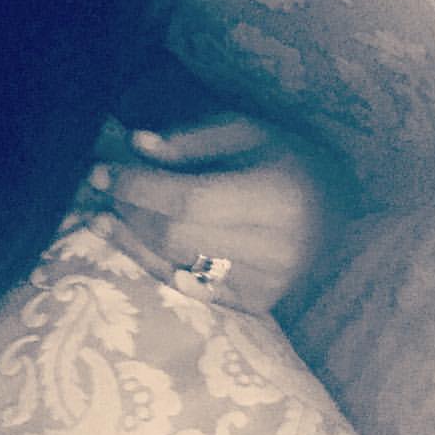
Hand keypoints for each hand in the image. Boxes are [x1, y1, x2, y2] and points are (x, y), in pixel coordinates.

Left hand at [84, 114, 351, 313]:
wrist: (338, 206)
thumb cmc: (284, 157)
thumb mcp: (244, 130)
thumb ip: (190, 139)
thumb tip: (135, 144)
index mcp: (277, 197)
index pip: (192, 199)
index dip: (139, 186)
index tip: (99, 169)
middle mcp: (276, 249)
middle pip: (178, 234)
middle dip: (129, 210)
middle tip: (97, 188)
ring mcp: (268, 285)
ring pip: (177, 264)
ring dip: (130, 238)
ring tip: (98, 214)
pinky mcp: (257, 305)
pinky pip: (190, 287)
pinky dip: (152, 262)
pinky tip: (125, 239)